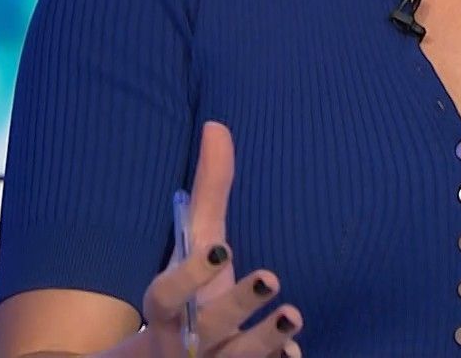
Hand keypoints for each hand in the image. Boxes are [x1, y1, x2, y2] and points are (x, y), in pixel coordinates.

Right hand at [129, 122, 303, 357]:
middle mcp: (185, 342)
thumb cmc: (193, 291)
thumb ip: (208, 192)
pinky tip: (294, 353)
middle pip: (207, 329)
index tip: (222, 248)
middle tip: (272, 277)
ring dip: (264, 339)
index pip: (166, 295)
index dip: (189, 275)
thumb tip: (217, 125)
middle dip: (238, 306)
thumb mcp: (198, 243)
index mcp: (167, 308)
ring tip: (295, 314)